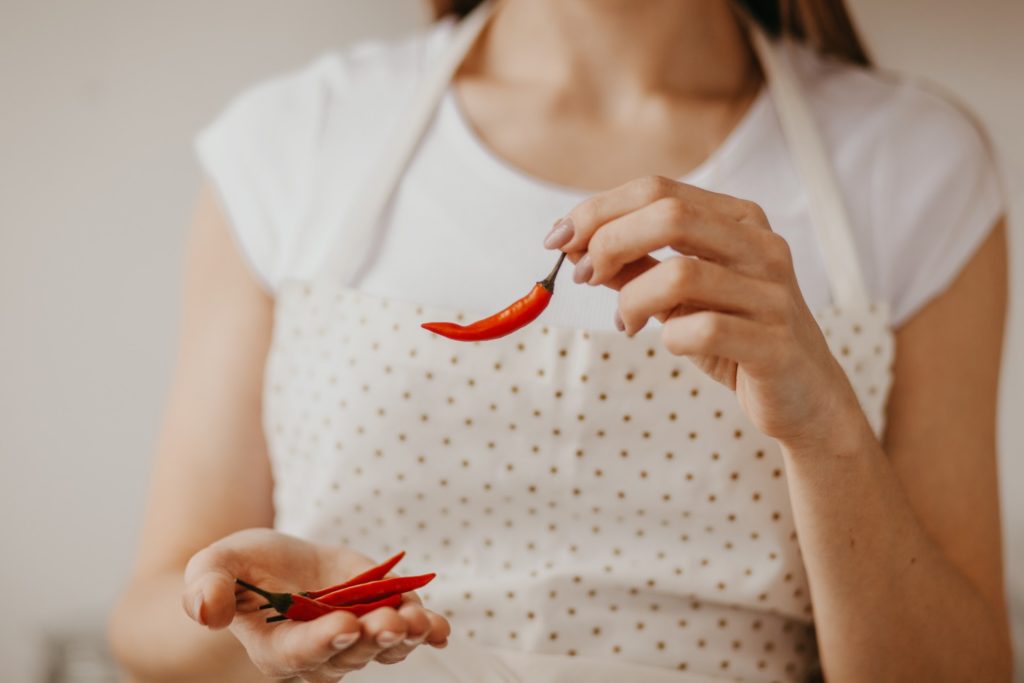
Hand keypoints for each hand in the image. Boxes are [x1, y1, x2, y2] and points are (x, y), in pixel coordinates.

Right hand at [182, 528, 449, 681]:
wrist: (277, 563)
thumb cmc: (242, 568)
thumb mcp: (215, 565)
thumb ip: (207, 587)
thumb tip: (206, 611)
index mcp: (277, 648)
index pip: (301, 654)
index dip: (324, 643)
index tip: (345, 625)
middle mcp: (322, 652)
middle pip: (351, 653)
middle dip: (372, 638)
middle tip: (389, 622)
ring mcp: (357, 636)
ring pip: (384, 646)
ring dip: (404, 636)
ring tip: (418, 622)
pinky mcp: (383, 615)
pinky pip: (411, 631)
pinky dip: (429, 631)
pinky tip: (440, 629)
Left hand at [545, 175, 865, 449]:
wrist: (804, 398)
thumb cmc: (736, 339)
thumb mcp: (681, 296)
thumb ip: (636, 264)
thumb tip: (576, 244)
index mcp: (738, 220)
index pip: (657, 189)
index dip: (597, 210)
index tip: (558, 239)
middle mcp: (761, 246)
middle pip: (668, 215)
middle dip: (608, 242)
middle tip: (584, 276)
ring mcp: (773, 293)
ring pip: (681, 273)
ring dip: (632, 299)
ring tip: (628, 321)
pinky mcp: (775, 343)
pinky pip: (702, 330)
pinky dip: (668, 337)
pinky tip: (668, 343)